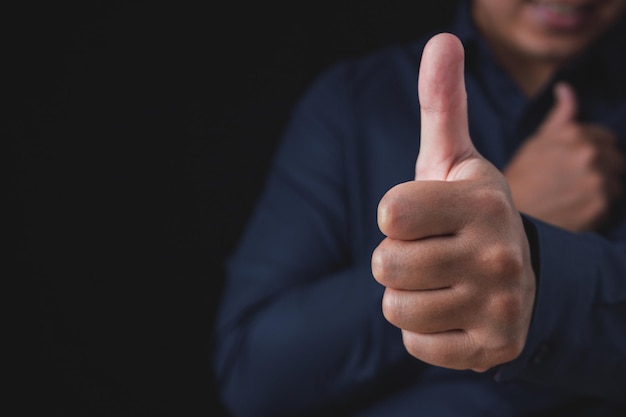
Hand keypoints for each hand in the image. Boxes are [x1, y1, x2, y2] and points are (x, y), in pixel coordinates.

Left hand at [371, 33, 535, 371]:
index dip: (394, 215)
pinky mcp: (492, 347)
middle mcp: (498, 253)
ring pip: (395, 307)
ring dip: (406, 296)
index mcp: (483, 201)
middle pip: (386, 264)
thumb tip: (442, 40)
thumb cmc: (469, 212)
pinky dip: (422, 332)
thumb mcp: (455, 159)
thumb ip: (442, 104)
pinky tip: (451, 312)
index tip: (419, 215)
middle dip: (395, 259)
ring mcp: (498, 305)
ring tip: (439, 282)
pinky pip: (415, 344)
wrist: (520, 276)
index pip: (390, 212)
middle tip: (430, 253)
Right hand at [504, 83, 624, 231]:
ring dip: (601, 190)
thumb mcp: (536, 142)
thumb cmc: (522, 179)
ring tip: (575, 197)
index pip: (606, 138)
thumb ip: (559, 116)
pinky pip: (612, 204)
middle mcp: (588, 153)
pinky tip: (576, 209)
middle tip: (574, 184)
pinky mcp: (600, 204)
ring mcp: (597, 179)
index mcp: (573, 133)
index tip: (575, 166)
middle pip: (615, 160)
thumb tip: (565, 89)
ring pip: (616, 182)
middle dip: (600, 170)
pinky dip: (598, 208)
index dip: (592, 152)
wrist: (509, 217)